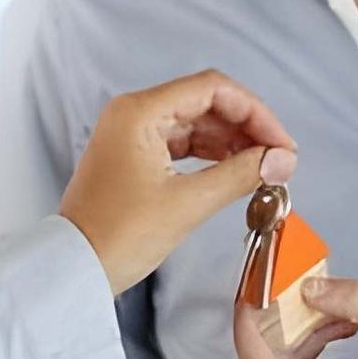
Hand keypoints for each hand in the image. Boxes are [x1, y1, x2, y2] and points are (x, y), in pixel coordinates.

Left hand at [59, 69, 297, 293]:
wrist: (74, 269)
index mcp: (139, 112)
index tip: (281, 143)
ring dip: (232, 141)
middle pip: (207, 102)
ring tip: (263, 168)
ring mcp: (132, 133)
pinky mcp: (134, 154)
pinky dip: (212, 153)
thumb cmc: (117, 236)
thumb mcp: (188, 203)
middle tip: (279, 158)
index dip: (255, 113)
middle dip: (247, 128)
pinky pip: (183, 142)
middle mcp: (133, 113)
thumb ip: (241, 175)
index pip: (213, 89)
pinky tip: (236, 170)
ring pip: (197, 122)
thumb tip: (282, 160)